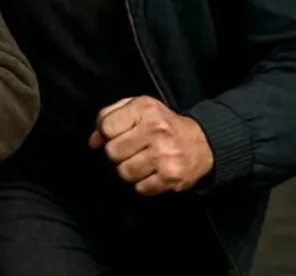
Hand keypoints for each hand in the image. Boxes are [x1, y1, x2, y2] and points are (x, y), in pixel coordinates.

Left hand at [89, 96, 214, 195]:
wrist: (202, 142)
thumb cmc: (162, 124)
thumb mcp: (138, 108)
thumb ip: (109, 117)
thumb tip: (93, 141)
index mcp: (144, 109)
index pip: (106, 127)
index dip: (106, 135)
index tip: (115, 136)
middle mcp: (156, 130)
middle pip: (112, 152)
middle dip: (117, 153)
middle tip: (130, 150)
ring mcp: (164, 154)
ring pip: (124, 172)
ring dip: (128, 170)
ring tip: (141, 162)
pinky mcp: (171, 176)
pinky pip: (140, 187)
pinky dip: (142, 183)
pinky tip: (151, 173)